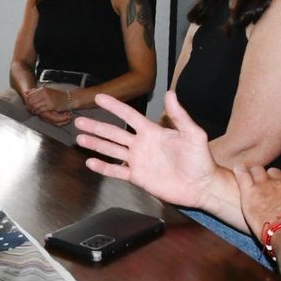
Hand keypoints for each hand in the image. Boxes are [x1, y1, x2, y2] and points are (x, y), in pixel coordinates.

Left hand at [21, 85, 66, 119]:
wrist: (69, 98)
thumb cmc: (58, 96)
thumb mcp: (47, 91)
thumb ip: (37, 91)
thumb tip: (27, 92)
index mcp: (43, 89)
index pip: (30, 95)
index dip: (27, 101)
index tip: (28, 105)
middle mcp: (44, 93)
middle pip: (31, 100)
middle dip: (29, 106)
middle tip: (30, 110)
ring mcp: (47, 99)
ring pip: (35, 105)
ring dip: (33, 110)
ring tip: (34, 112)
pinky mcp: (51, 105)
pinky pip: (41, 109)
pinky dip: (39, 112)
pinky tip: (39, 113)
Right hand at [75, 91, 219, 208]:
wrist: (201, 186)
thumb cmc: (201, 159)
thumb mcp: (194, 134)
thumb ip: (180, 116)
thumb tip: (171, 94)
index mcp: (152, 131)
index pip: (129, 115)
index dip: (114, 106)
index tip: (99, 98)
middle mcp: (141, 144)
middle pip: (114, 132)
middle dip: (96, 126)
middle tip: (79, 121)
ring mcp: (138, 161)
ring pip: (112, 150)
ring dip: (96, 144)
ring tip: (80, 138)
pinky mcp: (138, 177)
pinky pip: (117, 171)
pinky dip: (103, 167)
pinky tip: (91, 162)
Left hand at [232, 165, 280, 242]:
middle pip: (274, 173)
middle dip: (270, 177)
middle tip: (266, 186)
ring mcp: (265, 186)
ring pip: (258, 171)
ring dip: (255, 173)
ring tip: (250, 178)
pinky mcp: (250, 193)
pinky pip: (242, 175)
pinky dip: (240, 171)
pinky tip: (238, 170)